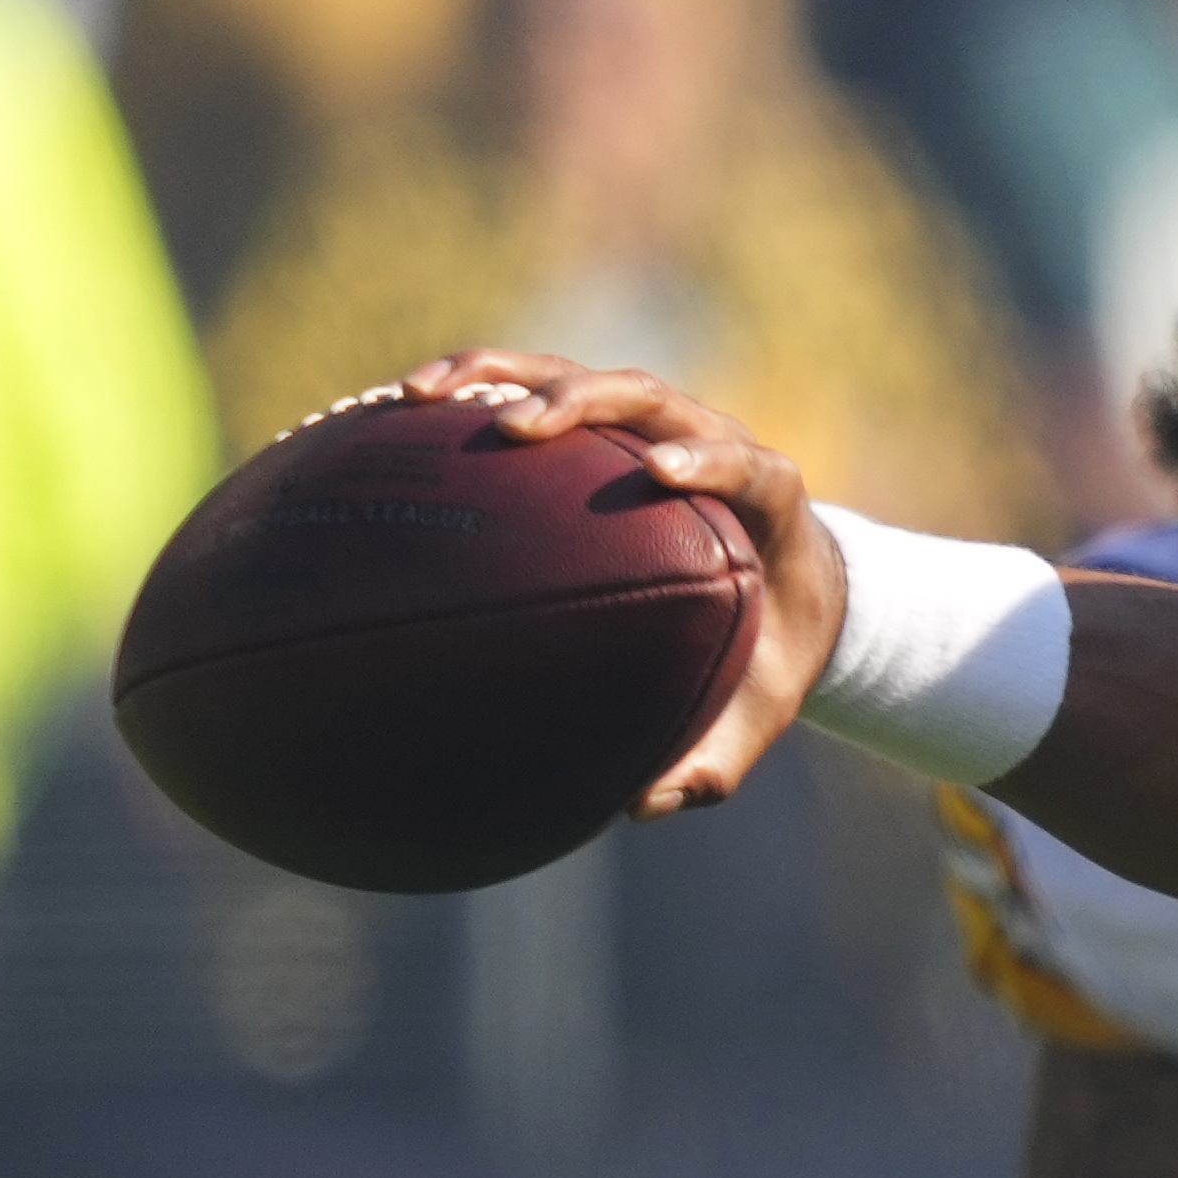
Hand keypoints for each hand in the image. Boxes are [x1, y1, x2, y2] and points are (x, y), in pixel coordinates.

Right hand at [402, 349, 844, 814]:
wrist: (789, 592)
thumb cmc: (768, 655)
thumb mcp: (754, 718)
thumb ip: (713, 761)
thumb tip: (640, 802)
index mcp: (767, 504)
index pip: (746, 464)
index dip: (710, 460)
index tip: (662, 475)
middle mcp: (707, 443)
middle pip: (648, 397)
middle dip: (581, 400)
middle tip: (513, 428)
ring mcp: (652, 424)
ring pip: (578, 376)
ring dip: (501, 375)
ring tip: (418, 395)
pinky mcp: (601, 427)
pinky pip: (530, 391)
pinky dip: (468, 391)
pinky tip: (388, 414)